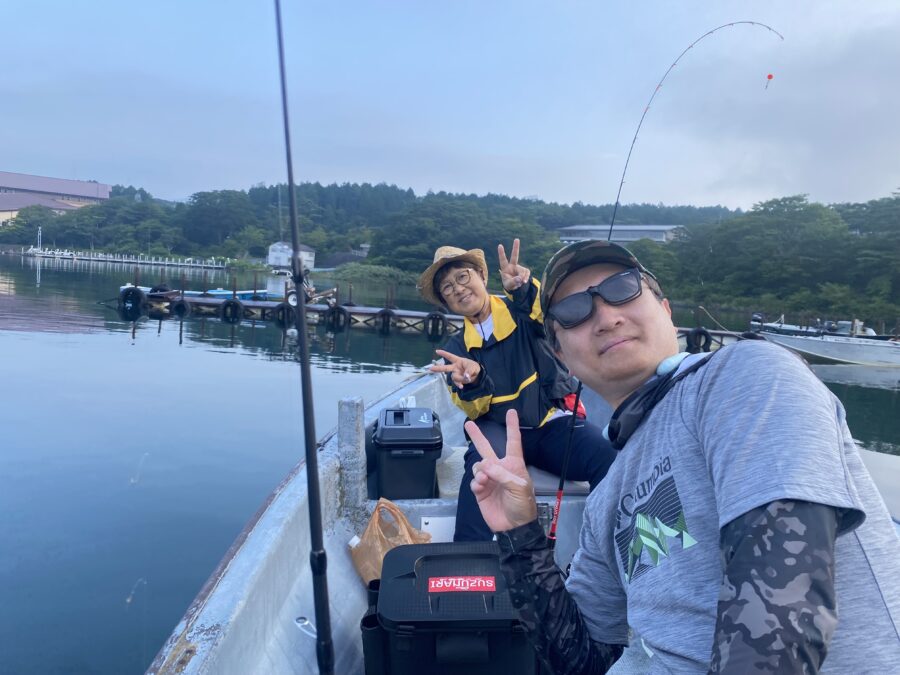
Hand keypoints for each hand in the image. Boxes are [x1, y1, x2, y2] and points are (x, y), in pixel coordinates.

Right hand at [430, 349, 481, 386]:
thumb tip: (466, 376)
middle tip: (430, 369)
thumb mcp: (474, 367)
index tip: (437, 351)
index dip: (444, 353)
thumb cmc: (474, 367)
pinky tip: (461, 387)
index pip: (450, 356)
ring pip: (454, 377)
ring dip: (460, 379)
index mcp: (458, 361)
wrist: (478, 375)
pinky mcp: (458, 380)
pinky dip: (458, 384)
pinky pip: (456, 383)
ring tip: (467, 378)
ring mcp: (456, 374)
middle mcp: (455, 367)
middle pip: (445, 368)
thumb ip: (469, 371)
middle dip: (438, 368)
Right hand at [467, 409, 536, 531]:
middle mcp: (500, 469)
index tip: (511, 412)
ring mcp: (489, 480)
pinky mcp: (481, 491)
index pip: (513, 442)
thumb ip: (502, 474)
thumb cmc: (523, 506)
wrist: (514, 527)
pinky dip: (476, 482)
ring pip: (478, 466)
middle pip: (487, 449)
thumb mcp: (519, 488)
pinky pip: (474, 481)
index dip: (512, 427)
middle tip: (468, 424)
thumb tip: (484, 465)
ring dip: (479, 470)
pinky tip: (481, 487)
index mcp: (514, 465)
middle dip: (477, 436)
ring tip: (484, 480)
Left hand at [498, 238, 530, 291]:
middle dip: (516, 248)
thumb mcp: (509, 285)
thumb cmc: (509, 284)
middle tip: (516, 239)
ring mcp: (519, 267)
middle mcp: (512, 266)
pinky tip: (523, 282)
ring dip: (523, 278)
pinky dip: (526, 278)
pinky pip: (527, 274)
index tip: (500, 245)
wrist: (515, 286)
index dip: (501, 253)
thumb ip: (513, 282)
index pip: (503, 260)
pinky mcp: (524, 270)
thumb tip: (520, 279)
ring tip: (520, 283)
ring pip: (522, 271)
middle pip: (515, 256)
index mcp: (505, 268)